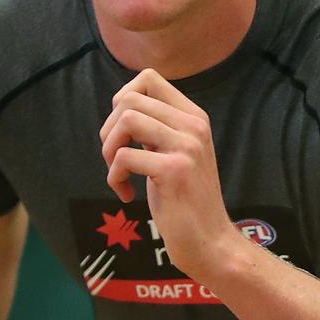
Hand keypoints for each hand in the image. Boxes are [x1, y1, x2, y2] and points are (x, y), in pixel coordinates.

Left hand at [99, 68, 239, 282]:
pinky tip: (127, 194)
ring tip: (119, 173)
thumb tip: (121, 106)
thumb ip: (158, 128)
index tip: (123, 132)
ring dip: (109, 150)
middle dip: (108, 130)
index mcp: (195, 117)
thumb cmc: (185, 201)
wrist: (210, 242)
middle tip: (116, 159)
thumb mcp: (176, 153)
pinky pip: (124, 157)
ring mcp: (186, 146)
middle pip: (128, 99)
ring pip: (125, 120)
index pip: (149, 78)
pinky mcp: (174, 171)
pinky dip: (114, 177)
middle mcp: (193, 126)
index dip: (122, 99)